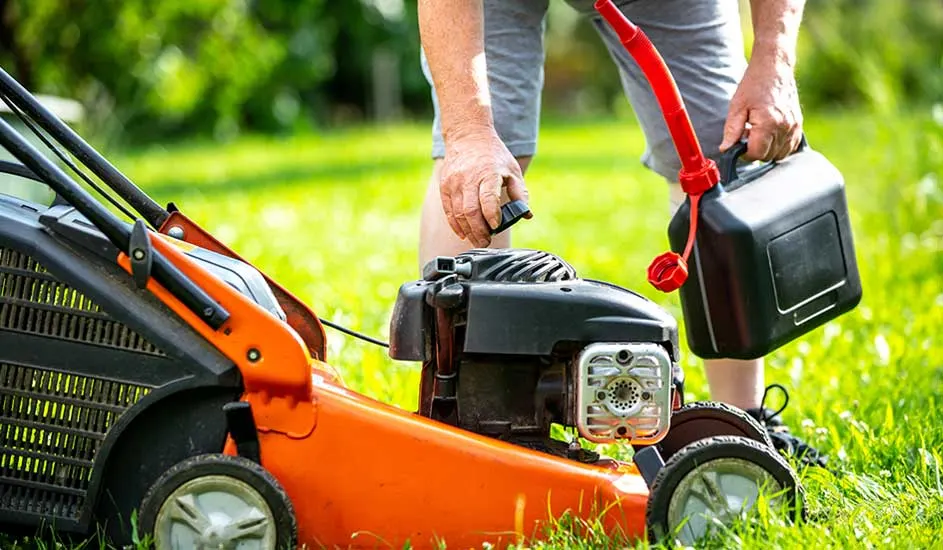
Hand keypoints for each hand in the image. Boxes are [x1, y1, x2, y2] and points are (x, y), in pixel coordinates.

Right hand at [439, 127, 530, 246]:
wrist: (468, 136)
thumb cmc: (493, 154)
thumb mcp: (512, 169)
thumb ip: (520, 193)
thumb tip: (526, 215)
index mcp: (489, 172)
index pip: (488, 197)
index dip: (491, 215)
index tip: (496, 226)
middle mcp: (469, 177)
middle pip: (471, 210)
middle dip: (479, 231)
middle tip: (486, 243)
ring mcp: (454, 182)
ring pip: (458, 213)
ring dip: (468, 231)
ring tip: (477, 241)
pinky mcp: (445, 185)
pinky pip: (448, 210)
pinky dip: (456, 225)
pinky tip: (464, 233)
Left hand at [720, 53, 802, 161]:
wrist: (774, 68)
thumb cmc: (753, 85)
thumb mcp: (736, 107)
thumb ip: (731, 131)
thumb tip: (726, 150)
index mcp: (768, 124)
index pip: (756, 154)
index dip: (744, 153)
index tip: (739, 143)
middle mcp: (784, 127)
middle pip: (768, 156)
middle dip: (755, 150)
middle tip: (748, 133)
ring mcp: (794, 126)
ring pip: (779, 154)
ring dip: (767, 149)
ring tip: (759, 132)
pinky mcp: (799, 124)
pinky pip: (790, 146)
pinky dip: (779, 146)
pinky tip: (769, 134)